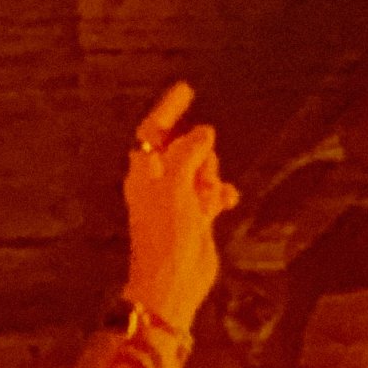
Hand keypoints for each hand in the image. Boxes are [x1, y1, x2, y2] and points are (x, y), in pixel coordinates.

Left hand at [121, 81, 238, 333]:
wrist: (173, 280)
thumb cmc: (166, 232)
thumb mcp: (176, 183)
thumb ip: (189, 151)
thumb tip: (204, 131)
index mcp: (144, 170)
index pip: (154, 129)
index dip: (169, 108)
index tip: (187, 88)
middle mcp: (159, 181)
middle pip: (186, 148)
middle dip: (200, 154)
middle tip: (201, 177)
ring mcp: (178, 199)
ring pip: (203, 169)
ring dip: (212, 176)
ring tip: (209, 197)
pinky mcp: (196, 217)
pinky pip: (213, 193)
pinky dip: (220, 194)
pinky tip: (224, 203)